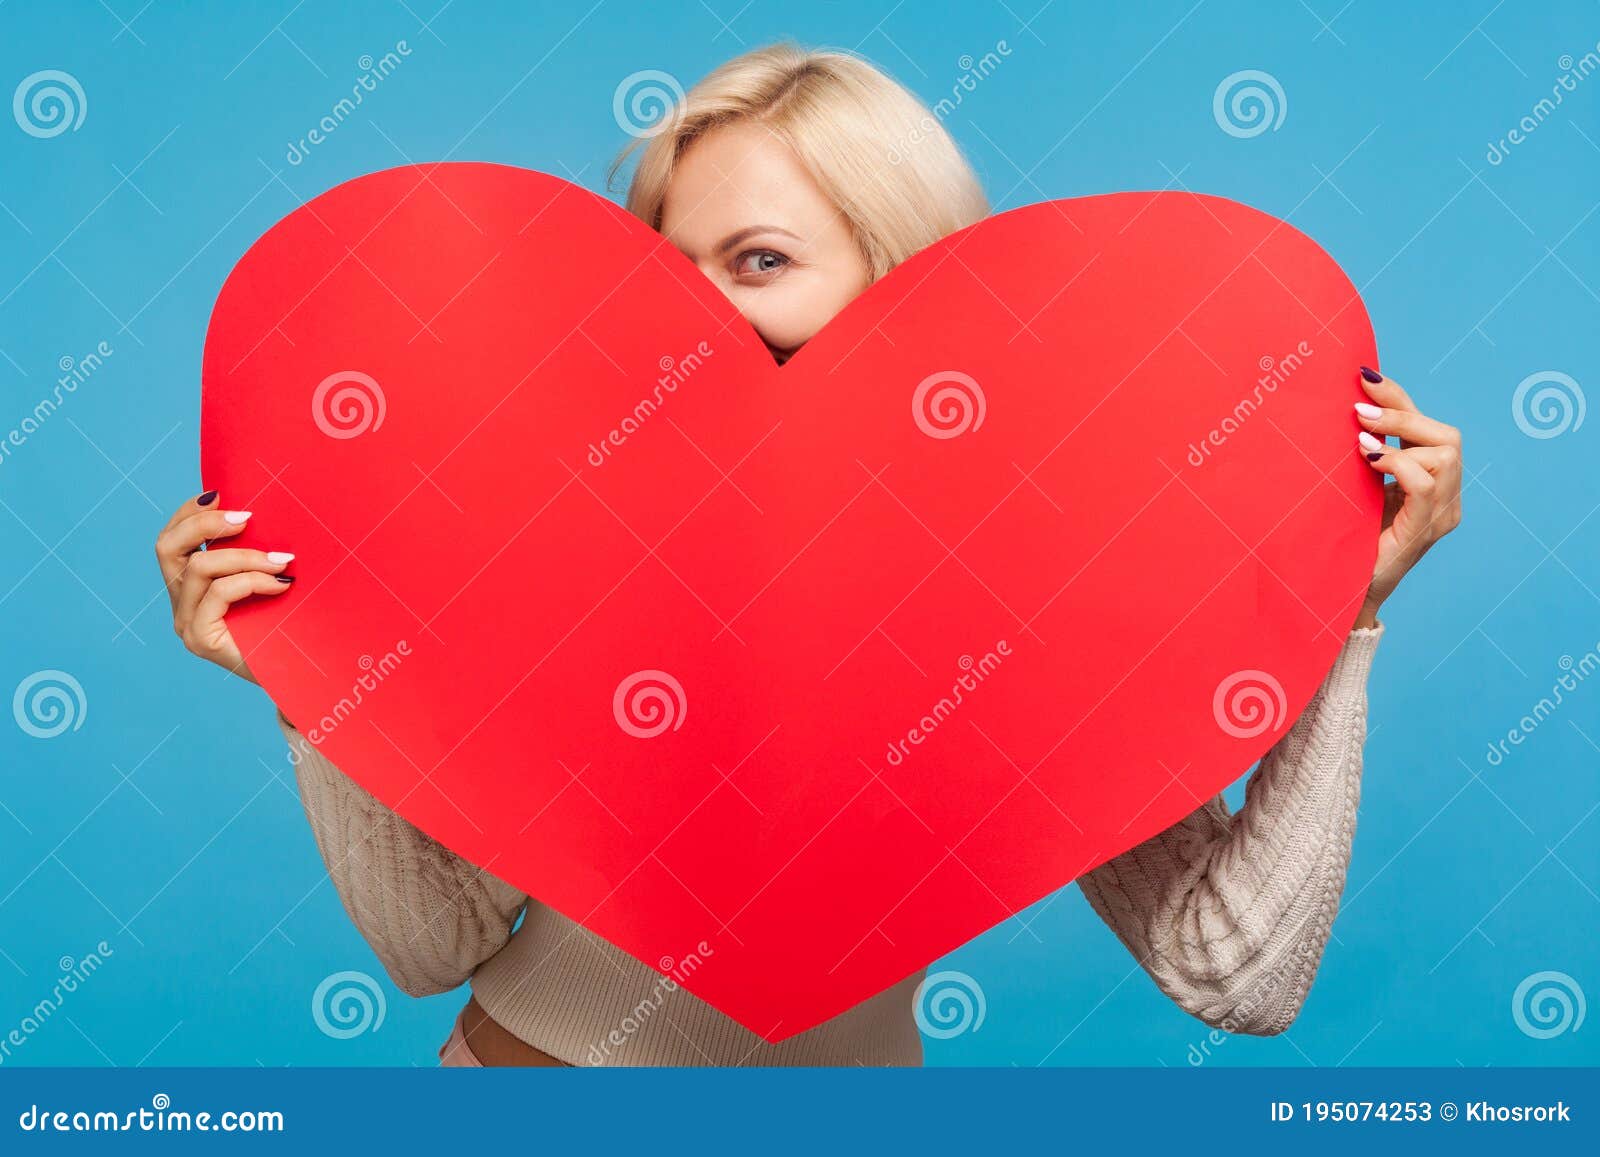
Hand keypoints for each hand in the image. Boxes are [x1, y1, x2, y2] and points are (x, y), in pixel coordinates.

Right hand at [154, 491, 294, 682]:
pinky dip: (251, 581)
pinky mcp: (200, 639)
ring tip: (283, 561)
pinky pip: (217, 593)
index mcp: (190, 587)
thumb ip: (255, 553)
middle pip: (166, 547)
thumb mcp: (269, 579)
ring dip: (244, 556)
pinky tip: (281, 585)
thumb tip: (265, 512)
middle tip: (247, 518)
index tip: (222, 494)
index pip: (172, 540)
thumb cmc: (292, 624)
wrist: (304, 675)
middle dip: (204, 523)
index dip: (190, 512)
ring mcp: (186, 623)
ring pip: (198, 567)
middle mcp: (181, 604)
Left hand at [1351, 366, 1462, 627]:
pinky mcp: (1423, 532)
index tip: (1363, 376)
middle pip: (1446, 435)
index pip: (1428, 430)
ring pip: (1445, 452)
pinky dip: (1398, 463)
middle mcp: (1445, 499)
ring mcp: (1440, 516)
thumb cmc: (1340, 542)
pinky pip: (1426, 483)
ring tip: (1360, 440)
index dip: (1399, 398)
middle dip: (1403, 411)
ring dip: (1401, 435)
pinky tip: (1368, 459)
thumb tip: (1344, 411)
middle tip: (1358, 410)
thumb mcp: (1354, 490)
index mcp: (1431, 485)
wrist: (1338, 595)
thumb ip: (1361, 458)